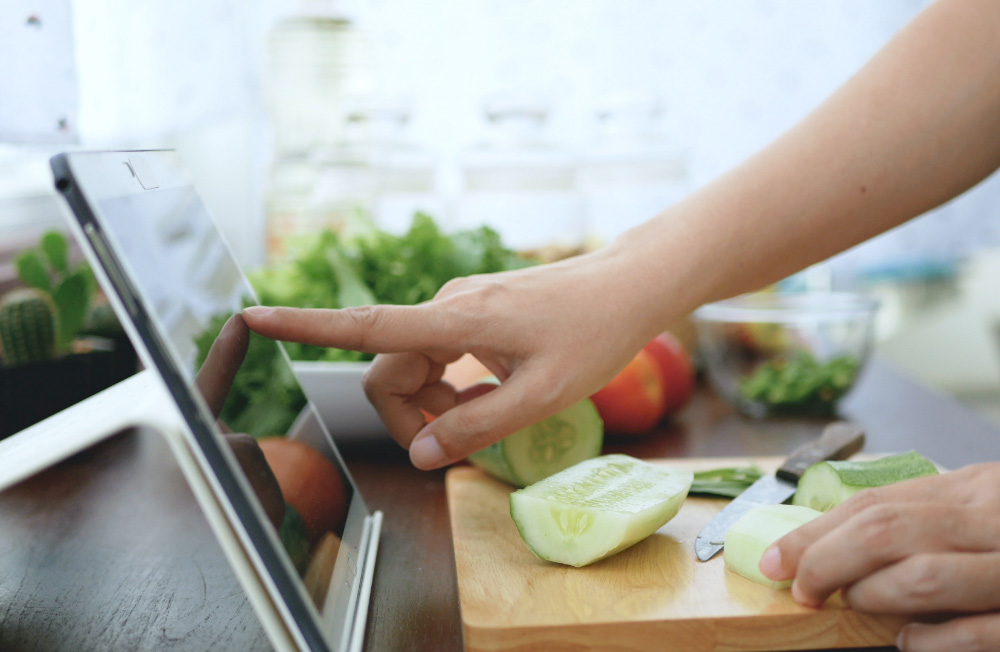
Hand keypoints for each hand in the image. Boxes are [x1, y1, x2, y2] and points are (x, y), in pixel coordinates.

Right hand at [242, 247, 663, 469]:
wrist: (627, 286)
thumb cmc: (593, 334)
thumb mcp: (540, 396)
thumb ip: (476, 427)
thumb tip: (420, 456)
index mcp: (454, 320)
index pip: (362, 326)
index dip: (302, 326)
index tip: (250, 319)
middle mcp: (445, 306)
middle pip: (387, 369)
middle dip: (410, 414)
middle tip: (460, 442)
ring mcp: (458, 306)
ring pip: (412, 365)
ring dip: (434, 402)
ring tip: (489, 414)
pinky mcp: (471, 310)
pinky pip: (436, 353)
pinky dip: (450, 384)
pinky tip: (493, 392)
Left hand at [759, 462, 999, 651]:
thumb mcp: (977, 508)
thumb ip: (922, 518)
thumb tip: (830, 542)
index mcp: (974, 489)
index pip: (873, 503)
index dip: (814, 533)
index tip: (775, 560)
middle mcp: (996, 519)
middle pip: (887, 530)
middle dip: (827, 560)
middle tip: (801, 588)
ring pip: (925, 577)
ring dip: (872, 596)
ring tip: (855, 606)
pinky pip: (978, 632)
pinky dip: (931, 640)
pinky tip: (910, 639)